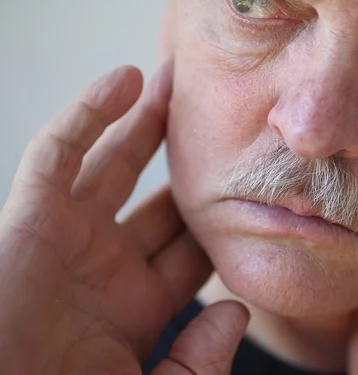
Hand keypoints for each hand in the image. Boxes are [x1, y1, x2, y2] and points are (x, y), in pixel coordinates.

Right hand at [0, 63, 248, 374]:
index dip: (223, 221)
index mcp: (140, 307)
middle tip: (225, 123)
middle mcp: (109, 266)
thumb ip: (201, 361)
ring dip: (145, 119)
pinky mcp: (31, 215)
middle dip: (190, 163)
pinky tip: (127, 78)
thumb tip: (236, 314)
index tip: (259, 184)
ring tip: (178, 78)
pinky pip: (60, 151)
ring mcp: (71, 237)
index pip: (193, 251)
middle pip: (162, 200)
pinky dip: (89, 111)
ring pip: (115, 163)